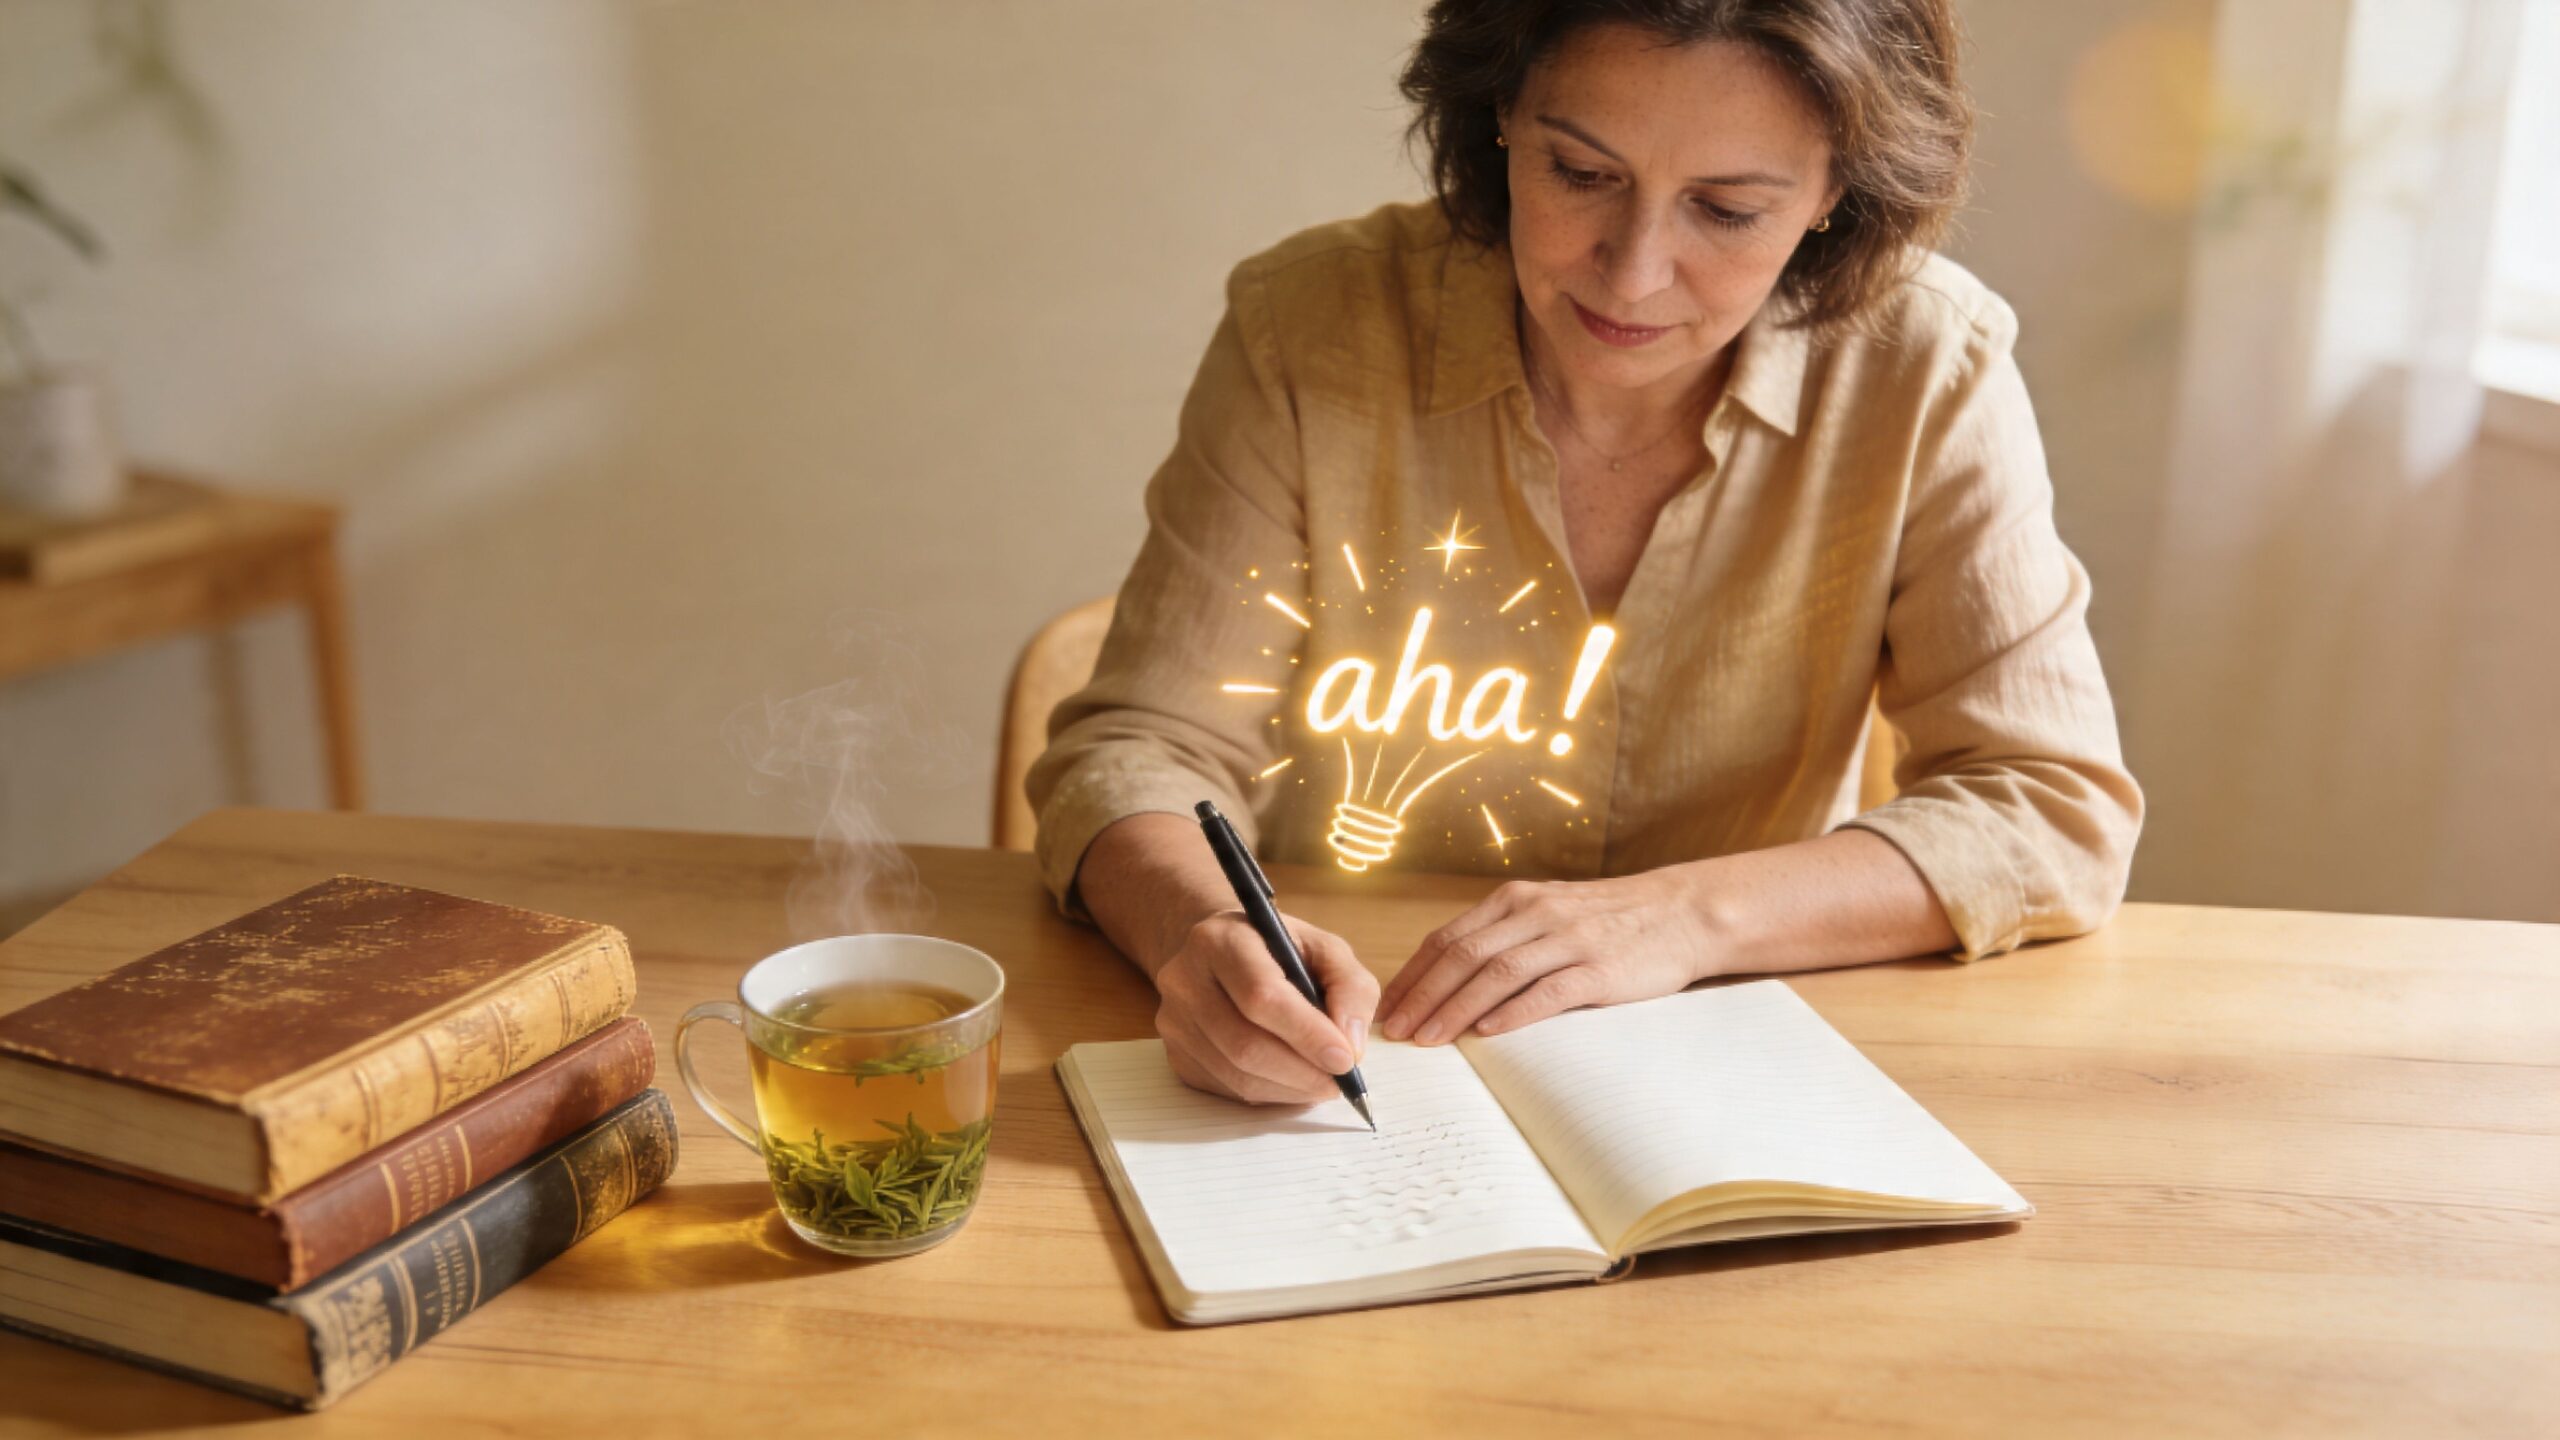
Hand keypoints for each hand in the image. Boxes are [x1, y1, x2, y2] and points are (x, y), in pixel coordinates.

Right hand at [1153, 910, 1378, 1103]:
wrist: (1218, 952)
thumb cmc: (1277, 950)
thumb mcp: (1324, 948)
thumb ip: (1350, 987)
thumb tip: (1350, 1045)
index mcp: (1222, 939)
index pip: (1261, 996)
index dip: (1306, 1033)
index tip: (1345, 1060)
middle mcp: (1185, 978)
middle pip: (1245, 1043)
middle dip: (1301, 1072)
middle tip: (1340, 1082)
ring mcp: (1174, 1020)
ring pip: (1236, 1074)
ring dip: (1289, 1089)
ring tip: (1322, 1082)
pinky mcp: (1176, 1053)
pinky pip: (1226, 1088)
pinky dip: (1269, 1093)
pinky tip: (1290, 1080)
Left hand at [1378, 871, 1713, 1043]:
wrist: (1681, 912)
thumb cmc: (1609, 920)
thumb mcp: (1548, 911)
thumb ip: (1503, 935)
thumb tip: (1447, 977)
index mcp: (1516, 900)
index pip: (1448, 938)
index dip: (1413, 975)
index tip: (1387, 1007)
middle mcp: (1536, 913)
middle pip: (1463, 955)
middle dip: (1422, 995)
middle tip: (1396, 1031)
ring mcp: (1569, 939)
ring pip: (1497, 973)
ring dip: (1456, 1008)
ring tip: (1430, 1039)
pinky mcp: (1600, 968)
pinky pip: (1548, 991)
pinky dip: (1513, 1012)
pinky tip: (1487, 1034)